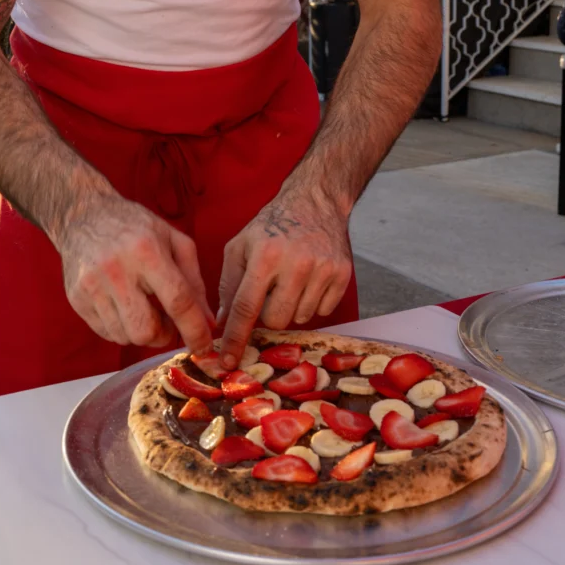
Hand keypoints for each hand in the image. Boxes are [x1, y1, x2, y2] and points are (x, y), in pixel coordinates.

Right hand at [59, 192, 213, 353]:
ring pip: (125, 337)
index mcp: (146, 250)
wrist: (83, 215)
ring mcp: (91, 286)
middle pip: (146, 330)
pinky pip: (106, 333)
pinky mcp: (76, 299)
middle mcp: (116, 270)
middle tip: (168, 321)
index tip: (205, 347)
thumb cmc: (135, 226)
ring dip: (143, 332)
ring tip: (144, 308)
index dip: (195, 329)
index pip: (177, 300)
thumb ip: (194, 281)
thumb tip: (208, 322)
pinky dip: (122, 329)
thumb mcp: (173, 240)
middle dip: (164, 335)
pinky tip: (125, 307)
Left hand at [218, 187, 352, 368]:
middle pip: (276, 319)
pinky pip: (323, 311)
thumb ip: (228, 284)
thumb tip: (223, 324)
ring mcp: (323, 269)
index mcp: (265, 255)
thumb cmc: (272, 225)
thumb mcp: (240, 245)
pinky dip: (313, 302)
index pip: (247, 307)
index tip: (227, 362)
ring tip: (291, 279)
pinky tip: (309, 279)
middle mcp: (296, 263)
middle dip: (268, 315)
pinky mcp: (342, 274)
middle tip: (270, 292)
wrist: (315, 202)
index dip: (235, 338)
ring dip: (291, 307)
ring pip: (301, 318)